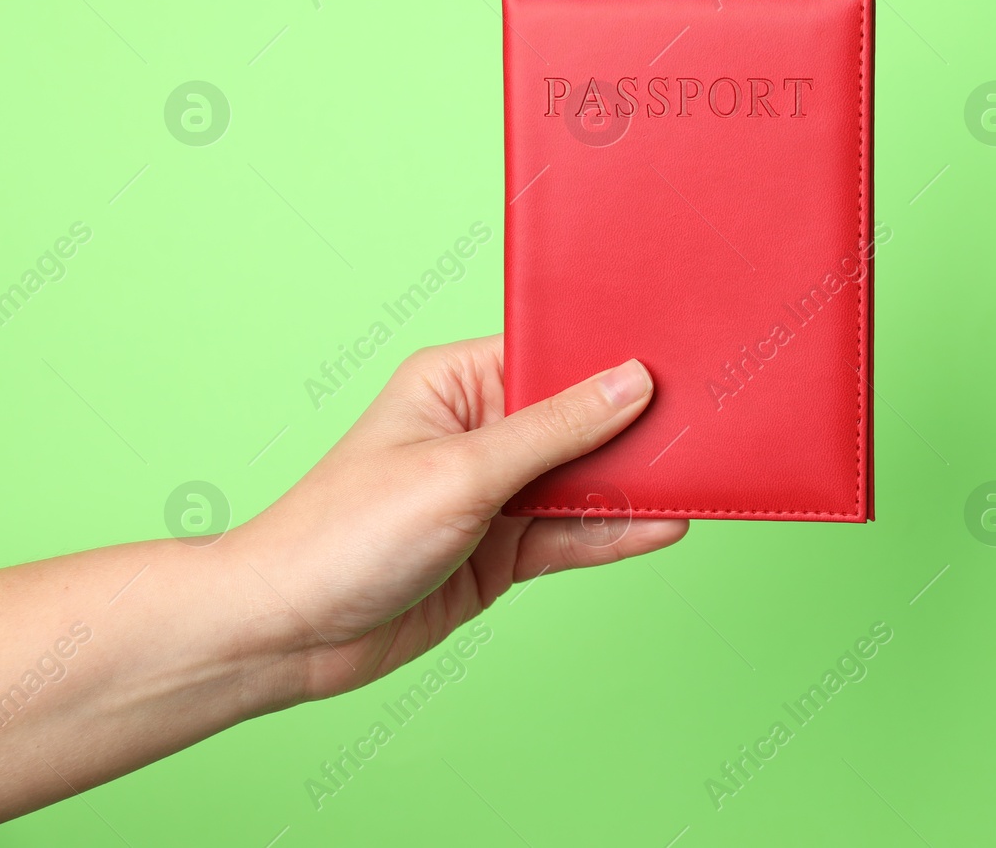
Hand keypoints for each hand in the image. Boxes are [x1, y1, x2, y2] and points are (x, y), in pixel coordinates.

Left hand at [230, 335, 686, 700]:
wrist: (290, 635)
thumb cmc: (344, 535)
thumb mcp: (462, 471)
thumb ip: (555, 431)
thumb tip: (630, 383)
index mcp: (457, 383)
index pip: (553, 359)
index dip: (612, 363)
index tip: (677, 362)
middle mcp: (480, 431)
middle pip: (578, 422)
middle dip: (633, 428)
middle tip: (706, 422)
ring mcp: (494, 494)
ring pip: (582, 482)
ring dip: (631, 485)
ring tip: (700, 476)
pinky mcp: (502, 551)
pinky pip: (573, 535)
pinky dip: (616, 534)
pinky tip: (663, 526)